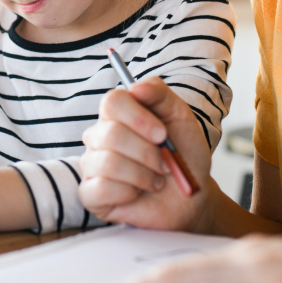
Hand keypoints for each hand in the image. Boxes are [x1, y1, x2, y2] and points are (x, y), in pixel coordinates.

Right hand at [79, 78, 214, 231]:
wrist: (191, 195)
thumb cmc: (183, 154)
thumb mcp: (181, 117)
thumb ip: (160, 94)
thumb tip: (136, 87)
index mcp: (118, 113)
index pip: (112, 101)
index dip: (139, 118)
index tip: (162, 134)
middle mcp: (99, 135)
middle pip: (110, 134)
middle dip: (147, 152)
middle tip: (164, 162)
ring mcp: (92, 164)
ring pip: (108, 163)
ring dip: (142, 175)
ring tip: (155, 179)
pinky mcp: (90, 194)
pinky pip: (101, 188)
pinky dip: (129, 192)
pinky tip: (138, 193)